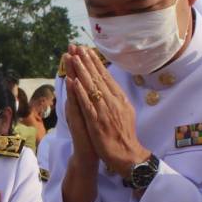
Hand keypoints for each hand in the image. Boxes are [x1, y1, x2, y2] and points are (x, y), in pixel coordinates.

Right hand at [60, 49, 95, 166]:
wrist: (90, 155)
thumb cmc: (94, 135)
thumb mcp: (94, 114)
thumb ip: (92, 99)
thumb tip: (95, 85)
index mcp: (84, 101)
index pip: (82, 79)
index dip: (81, 63)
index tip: (80, 47)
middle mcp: (78, 105)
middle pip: (76, 80)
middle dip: (74, 62)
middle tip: (71, 45)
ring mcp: (76, 113)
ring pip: (74, 90)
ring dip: (71, 72)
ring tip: (68, 56)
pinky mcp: (78, 122)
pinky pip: (75, 105)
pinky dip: (73, 93)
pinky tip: (71, 81)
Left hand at [65, 46, 148, 176]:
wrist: (127, 154)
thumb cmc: (124, 134)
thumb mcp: (125, 111)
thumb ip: (118, 98)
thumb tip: (112, 87)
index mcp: (119, 98)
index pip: (105, 76)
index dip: (95, 63)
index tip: (87, 50)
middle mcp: (113, 101)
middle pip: (98, 78)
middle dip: (86, 61)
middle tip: (77, 47)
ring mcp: (105, 111)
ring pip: (91, 88)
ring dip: (82, 71)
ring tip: (73, 58)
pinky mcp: (97, 121)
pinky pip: (87, 105)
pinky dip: (80, 93)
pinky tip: (74, 82)